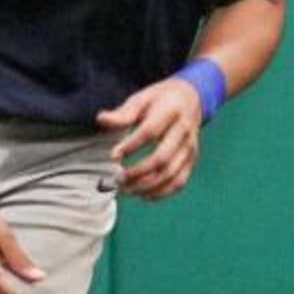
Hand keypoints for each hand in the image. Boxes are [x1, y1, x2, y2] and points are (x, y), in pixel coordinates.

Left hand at [96, 77, 205, 200]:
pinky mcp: (192, 159)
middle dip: (138, 172)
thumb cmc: (159, 99)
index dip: (131, 146)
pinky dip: (162, 193)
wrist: (190, 97)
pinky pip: (180, 182)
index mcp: (170, 111)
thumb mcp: (141, 99)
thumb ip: (123, 113)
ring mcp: (190, 147)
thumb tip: (101, 120)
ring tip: (126, 189)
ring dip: (147, 186)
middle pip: (162, 158)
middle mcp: (184, 131)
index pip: (150, 132)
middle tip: (118, 178)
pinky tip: (144, 195)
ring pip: (171, 174)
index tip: (113, 157)